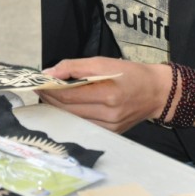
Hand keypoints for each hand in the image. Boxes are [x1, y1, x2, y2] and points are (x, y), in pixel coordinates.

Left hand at [38, 56, 168, 132]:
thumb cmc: (129, 73)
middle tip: (40, 89)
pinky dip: (72, 117)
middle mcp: (109, 114)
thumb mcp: (103, 62)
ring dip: (59, 109)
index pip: (70, 94)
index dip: (51, 89)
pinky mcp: (111, 134)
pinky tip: (66, 108)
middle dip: (51, 99)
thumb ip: (75, 67)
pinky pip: (85, 126)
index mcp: (108, 93)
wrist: (155, 92)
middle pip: (69, 109)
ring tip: (50, 97)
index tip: (39, 82)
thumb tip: (50, 72)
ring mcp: (110, 127)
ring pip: (74, 120)